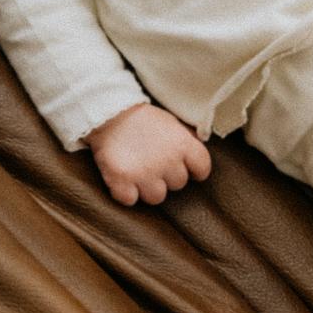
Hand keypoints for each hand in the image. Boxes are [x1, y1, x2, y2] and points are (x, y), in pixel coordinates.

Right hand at [86, 102, 212, 206]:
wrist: (109, 112)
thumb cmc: (143, 118)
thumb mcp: (172, 123)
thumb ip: (187, 141)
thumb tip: (200, 155)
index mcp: (183, 144)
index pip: (203, 169)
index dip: (195, 170)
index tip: (186, 167)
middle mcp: (167, 161)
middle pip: (179, 184)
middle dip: (168, 176)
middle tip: (154, 162)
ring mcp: (144, 173)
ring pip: (157, 197)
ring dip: (148, 187)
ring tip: (139, 172)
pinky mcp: (121, 181)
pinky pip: (130, 200)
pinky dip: (125, 192)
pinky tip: (123, 179)